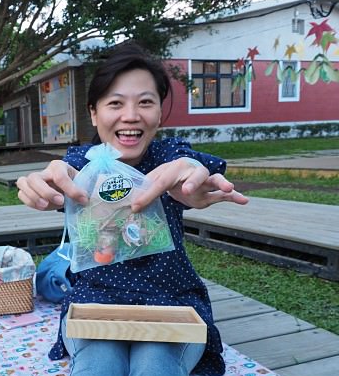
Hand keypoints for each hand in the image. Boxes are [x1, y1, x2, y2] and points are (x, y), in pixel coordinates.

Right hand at [17, 160, 87, 210]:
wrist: (68, 190)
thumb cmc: (75, 186)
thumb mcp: (83, 185)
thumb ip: (83, 190)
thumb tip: (84, 199)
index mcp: (58, 166)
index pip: (60, 176)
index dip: (71, 189)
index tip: (82, 199)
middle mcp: (44, 172)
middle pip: (35, 178)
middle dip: (46, 192)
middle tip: (60, 202)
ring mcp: (34, 181)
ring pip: (23, 183)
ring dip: (33, 197)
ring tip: (46, 206)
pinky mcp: (28, 191)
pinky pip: (21, 194)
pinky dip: (29, 202)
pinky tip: (42, 207)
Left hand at [131, 158, 248, 211]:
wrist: (181, 177)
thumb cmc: (166, 180)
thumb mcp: (154, 184)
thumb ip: (146, 194)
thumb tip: (132, 207)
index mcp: (173, 168)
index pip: (161, 182)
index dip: (148, 195)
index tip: (136, 207)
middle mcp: (191, 171)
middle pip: (194, 175)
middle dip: (192, 182)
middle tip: (187, 191)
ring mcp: (204, 181)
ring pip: (214, 179)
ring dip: (221, 183)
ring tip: (228, 187)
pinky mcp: (211, 193)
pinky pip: (224, 195)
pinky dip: (235, 197)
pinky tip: (244, 200)